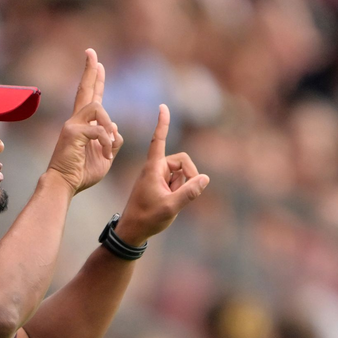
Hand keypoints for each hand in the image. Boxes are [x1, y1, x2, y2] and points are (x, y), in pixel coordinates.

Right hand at [47, 49, 123, 193]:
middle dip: (90, 70)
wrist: (64, 184)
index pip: (90, 97)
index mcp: (82, 125)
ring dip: (108, 124)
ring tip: (109, 144)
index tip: (98, 63)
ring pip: (97, 107)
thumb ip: (111, 140)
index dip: (95, 80)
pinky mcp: (72, 133)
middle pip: (85, 90)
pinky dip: (106, 142)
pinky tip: (105, 154)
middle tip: (91, 51)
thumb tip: (115, 126)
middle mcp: (74, 121)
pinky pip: (98, 130)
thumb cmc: (82, 173)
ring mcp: (72, 125)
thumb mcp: (105, 155)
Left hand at [115, 104, 208, 244]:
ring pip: (181, 173)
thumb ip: (189, 192)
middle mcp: (155, 169)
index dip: (162, 124)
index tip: (163, 107)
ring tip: (170, 202)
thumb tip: (205, 178)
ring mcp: (158, 177)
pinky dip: (179, 190)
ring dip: (182, 186)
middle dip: (189, 176)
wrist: (132, 231)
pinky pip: (178, 182)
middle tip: (185, 194)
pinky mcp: (160, 185)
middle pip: (182, 161)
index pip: (158, 141)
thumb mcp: (170, 207)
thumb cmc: (147, 218)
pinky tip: (170, 203)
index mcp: (152, 169)